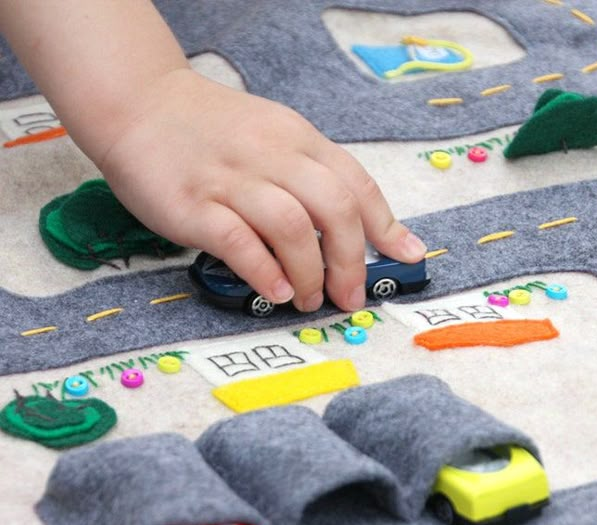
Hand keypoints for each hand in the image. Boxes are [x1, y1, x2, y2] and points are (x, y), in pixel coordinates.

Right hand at [97, 68, 426, 311]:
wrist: (140, 104)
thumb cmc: (213, 132)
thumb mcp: (274, 138)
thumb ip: (311, 176)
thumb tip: (354, 227)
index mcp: (297, 139)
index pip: (356, 183)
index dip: (387, 226)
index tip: (407, 256)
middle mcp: (271, 155)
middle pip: (333, 208)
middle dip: (351, 261)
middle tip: (349, 296)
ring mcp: (232, 179)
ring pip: (291, 226)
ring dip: (310, 272)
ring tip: (308, 298)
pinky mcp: (194, 204)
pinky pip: (239, 240)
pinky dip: (264, 271)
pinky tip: (276, 291)